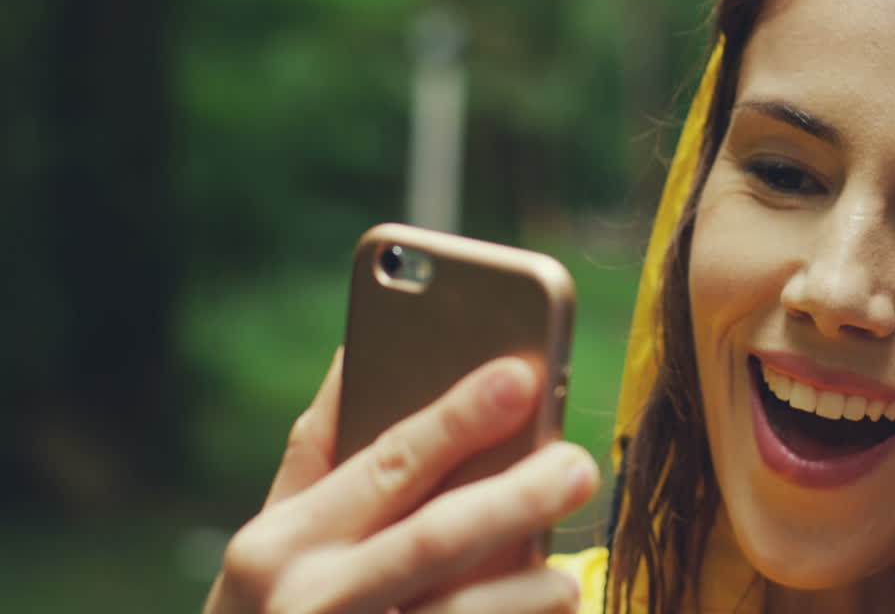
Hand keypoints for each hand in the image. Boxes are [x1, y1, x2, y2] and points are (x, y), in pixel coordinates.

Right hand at [204, 349, 598, 613]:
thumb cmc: (275, 609)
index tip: (520, 377)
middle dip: (514, 499)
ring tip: (564, 579)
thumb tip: (355, 352)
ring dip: (524, 594)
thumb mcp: (270, 539)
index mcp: (281, 541)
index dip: (457, 420)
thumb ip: (316, 451)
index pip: (388, 464)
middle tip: (579, 466)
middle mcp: (310, 599)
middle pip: (433, 538)